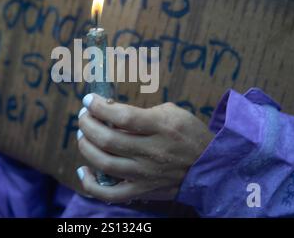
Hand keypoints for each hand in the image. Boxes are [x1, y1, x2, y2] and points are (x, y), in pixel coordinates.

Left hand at [76, 93, 213, 202]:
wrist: (210, 165)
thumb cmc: (188, 133)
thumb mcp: (171, 112)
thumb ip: (141, 112)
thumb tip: (110, 111)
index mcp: (161, 127)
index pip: (121, 116)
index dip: (99, 107)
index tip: (89, 99)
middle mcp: (152, 151)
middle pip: (108, 139)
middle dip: (88, 124)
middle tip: (84, 117)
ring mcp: (146, 174)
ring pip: (105, 163)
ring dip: (86, 147)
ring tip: (83, 136)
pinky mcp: (143, 190)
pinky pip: (111, 194)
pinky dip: (91, 185)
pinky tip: (83, 170)